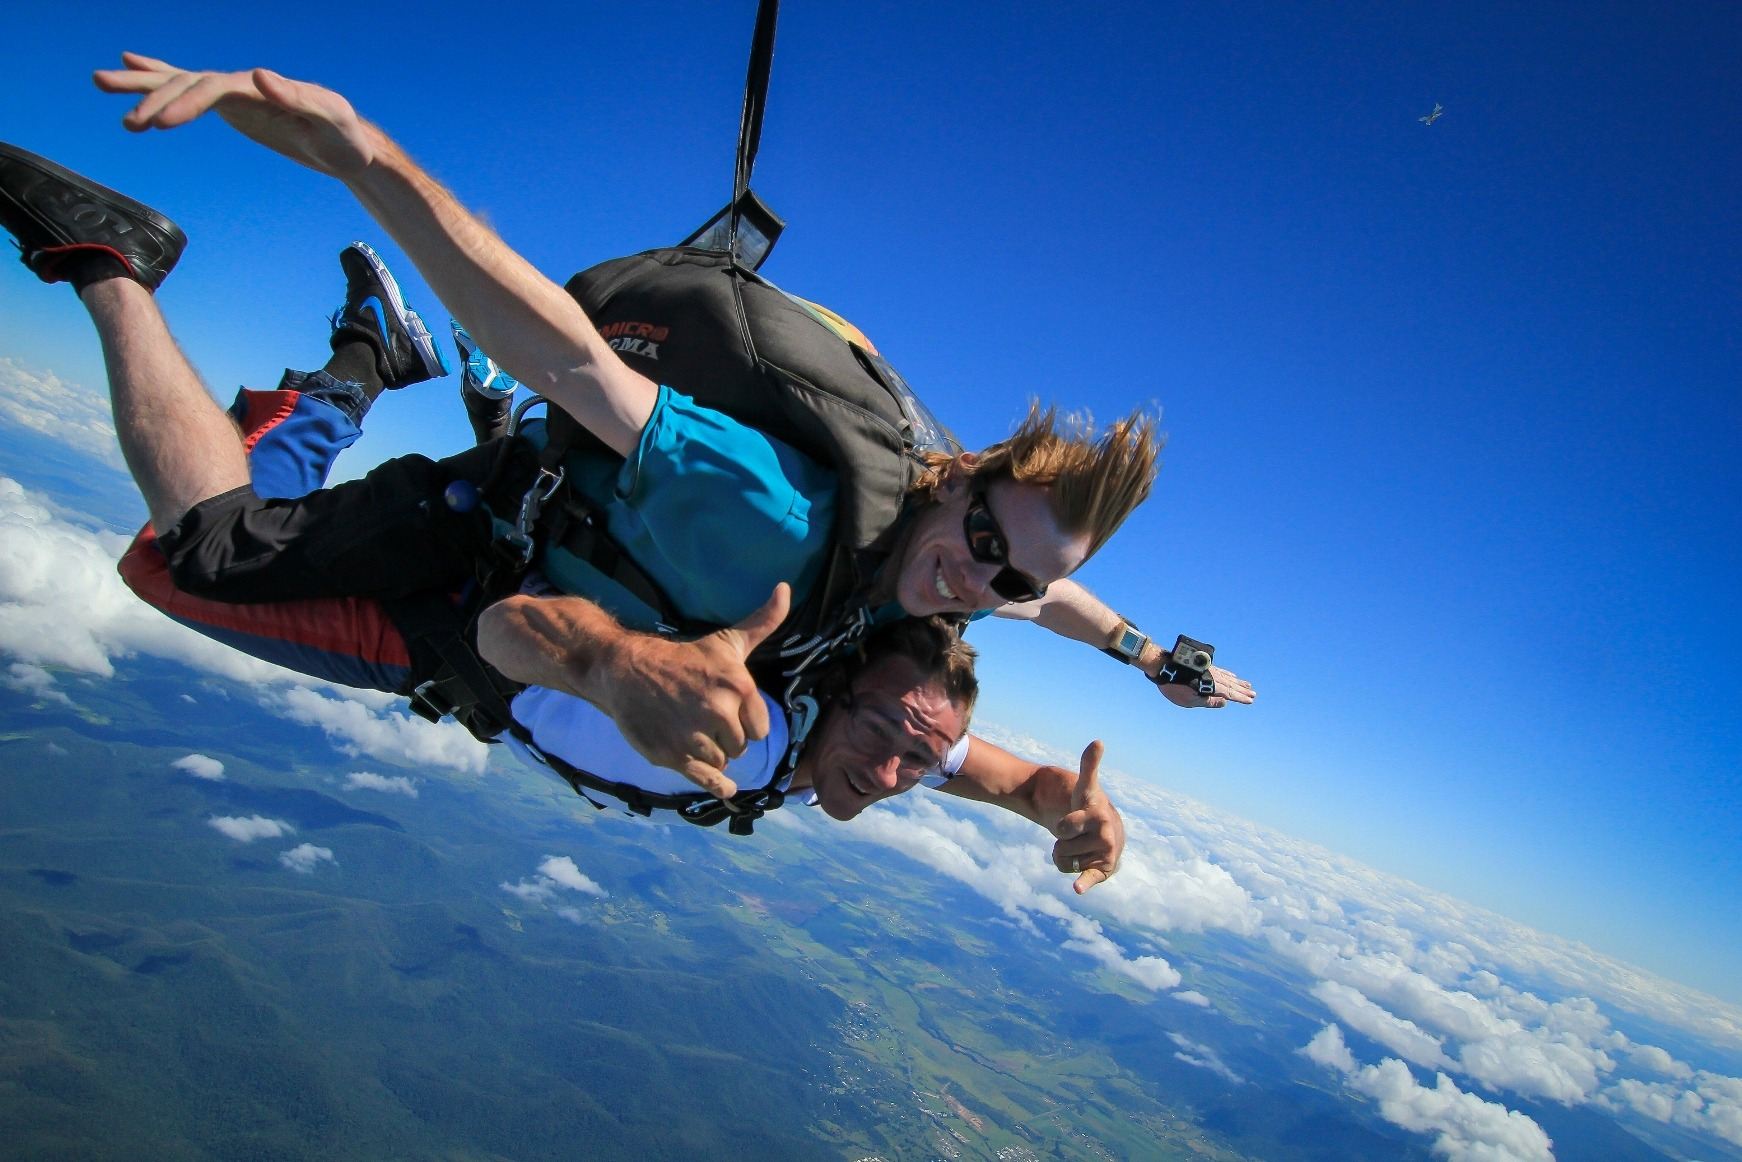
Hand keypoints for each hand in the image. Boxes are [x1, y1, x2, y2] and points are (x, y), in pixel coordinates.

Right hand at [94, 52, 375, 177]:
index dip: (187, 103)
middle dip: (156, 99)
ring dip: (143, 83)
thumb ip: (297, 97)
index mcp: (262, 85)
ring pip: (182, 81)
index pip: (214, 88)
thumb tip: (261, 74)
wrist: (351, 147)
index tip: (162, 124)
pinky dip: (162, 78)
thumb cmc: (345, 135)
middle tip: (130, 123)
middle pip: (190, 83)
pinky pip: (192, 90)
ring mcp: (237, 93)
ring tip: (102, 82)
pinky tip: (133, 65)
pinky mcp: (234, 106)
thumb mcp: (330, 119)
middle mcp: (244, 83)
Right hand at [596, 584, 790, 799]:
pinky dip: (719, 787)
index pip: (760, 728)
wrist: (625, 669)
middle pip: (741, 747)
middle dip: (726, 737)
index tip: (725, 710)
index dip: (744, 722)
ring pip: (722, 762)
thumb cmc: (681, 658)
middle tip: (702, 719)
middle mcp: (719, 711)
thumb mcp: (726, 641)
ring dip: (710, 753)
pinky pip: (708, 780)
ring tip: (690, 730)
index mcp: (738, 685)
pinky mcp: (673, 756)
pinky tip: (727, 789)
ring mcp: (695, 736)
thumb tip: (786, 589)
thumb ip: (762, 622)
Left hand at [1051, 741, 1123, 893]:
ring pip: (1064, 862)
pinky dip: (1083, 885)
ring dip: (1067, 856)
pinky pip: (1088, 879)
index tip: (1066, 825)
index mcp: (1097, 814)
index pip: (1067, 825)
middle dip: (1062, 841)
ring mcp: (1105, 853)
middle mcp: (1104, 835)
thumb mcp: (1086, 787)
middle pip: (1060, 846)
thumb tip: (1098, 741)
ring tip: (1081, 844)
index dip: (1064, 826)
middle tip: (1076, 832)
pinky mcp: (1103, 870)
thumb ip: (1089, 764)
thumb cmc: (1089, 806)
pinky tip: (1077, 890)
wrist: (1105, 830)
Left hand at [1155, 663, 1255, 708]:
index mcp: (1212, 686)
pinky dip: (1227, 673)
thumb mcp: (1190, 700)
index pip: (1229, 694)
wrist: (1161, 665)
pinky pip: (1220, 670)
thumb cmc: (1174, 686)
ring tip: (1247, 684)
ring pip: (1227, 676)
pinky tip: (1230, 673)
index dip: (1240, 697)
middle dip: (1242, 689)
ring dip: (1238, 681)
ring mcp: (1209, 669)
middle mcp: (1213, 676)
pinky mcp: (1203, 665)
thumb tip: (1224, 703)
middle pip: (1231, 684)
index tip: (1251, 700)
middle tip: (1254, 693)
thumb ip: (1208, 702)